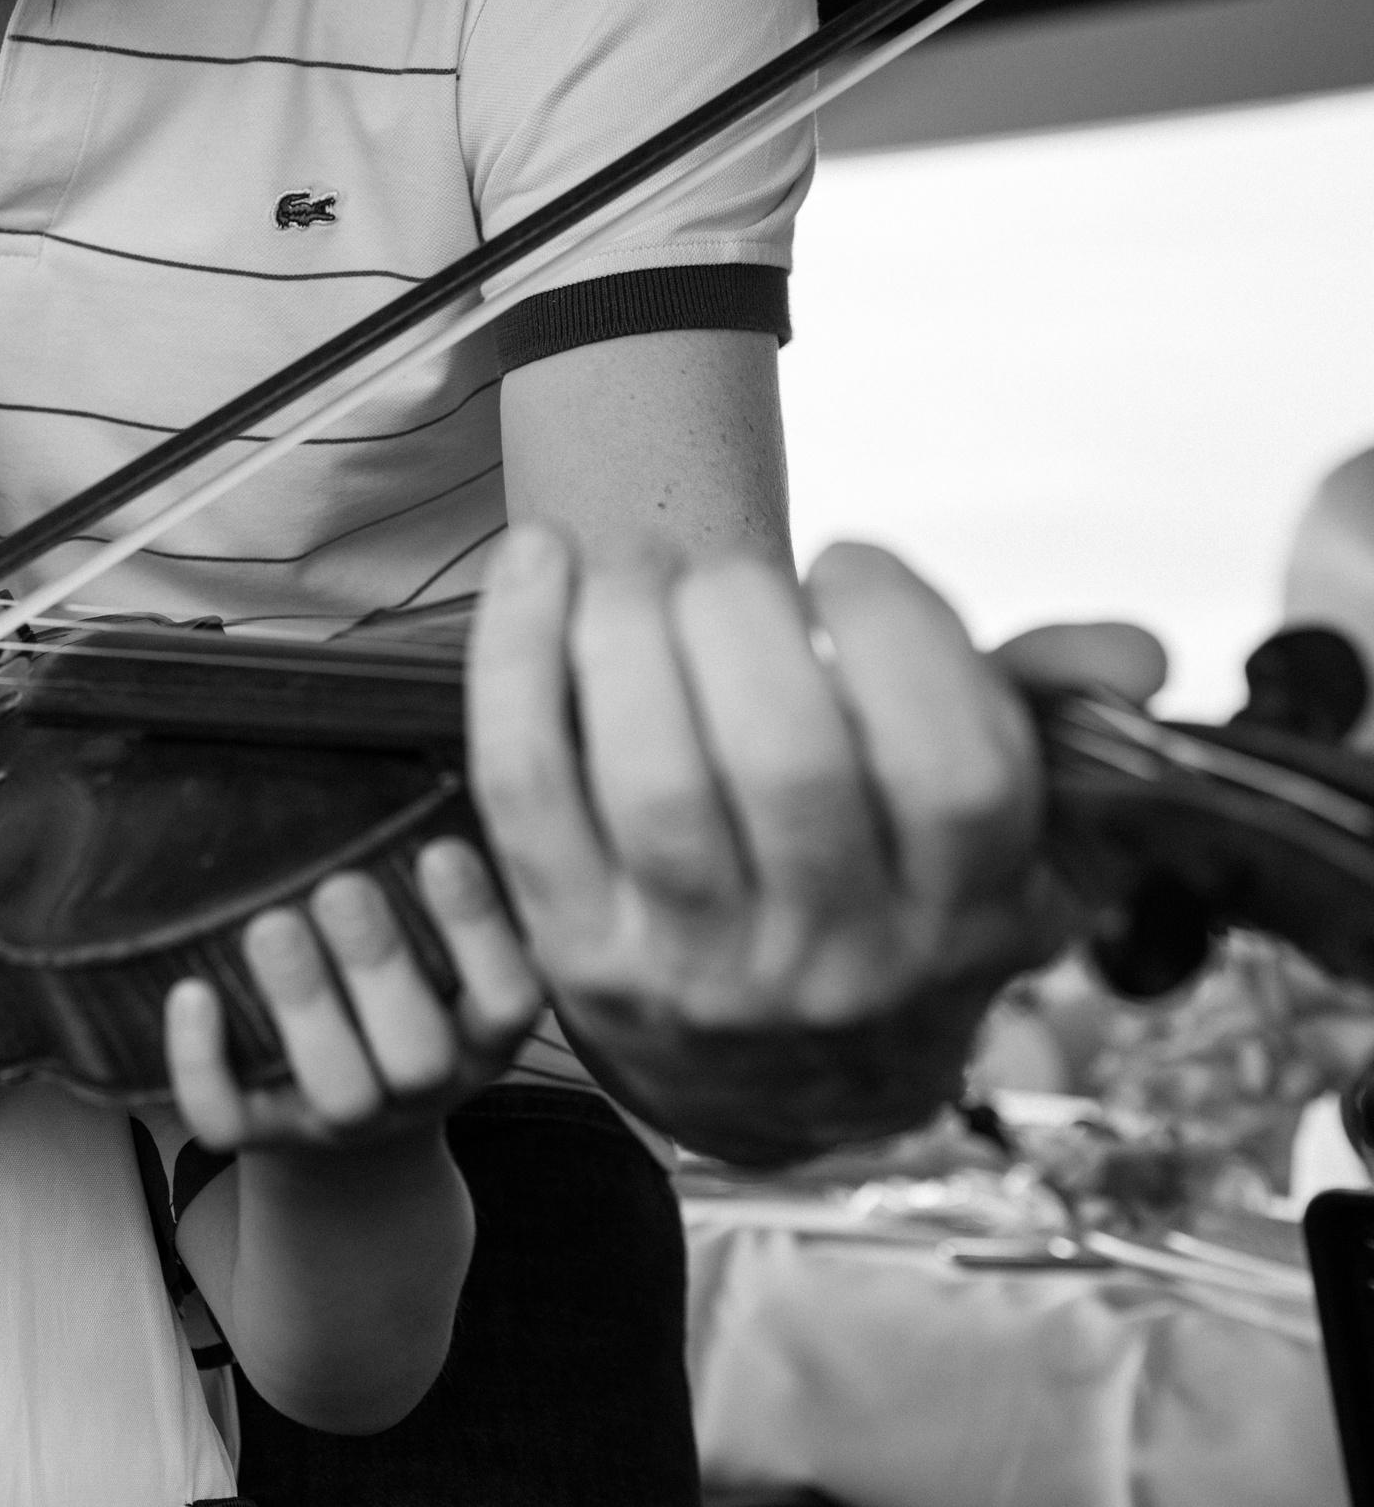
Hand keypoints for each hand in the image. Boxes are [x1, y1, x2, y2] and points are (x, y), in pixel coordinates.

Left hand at [165, 838, 542, 1152]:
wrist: (357, 1129)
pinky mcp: (267, 1134)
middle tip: (341, 887)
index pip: (509, 995)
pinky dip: (202, 1064)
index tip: (441, 850)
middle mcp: (425, 1080)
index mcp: (483, 1028)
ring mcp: (346, 1119)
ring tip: (271, 926)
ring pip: (337, 1090)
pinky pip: (232, 1121)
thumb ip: (442, 874)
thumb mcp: (449, 943)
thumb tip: (429, 751)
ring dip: (303, 1006)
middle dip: (379, 966)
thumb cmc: (404, 992)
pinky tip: (190, 994)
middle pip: (419, 1053)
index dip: (481, 931)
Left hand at [464, 524, 1075, 1164]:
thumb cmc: (885, 895)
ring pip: (651, 781)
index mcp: (959, 921)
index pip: (956, 774)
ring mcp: (689, 966)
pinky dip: (515, 662)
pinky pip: (525, 786)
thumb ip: (1051, 724)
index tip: (850, 559)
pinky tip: (539, 561)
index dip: (903, 633)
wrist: (767, 1082)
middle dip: (750, 621)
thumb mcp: (1001, 838)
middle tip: (729, 571)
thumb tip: (1127, 652)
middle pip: (789, 766)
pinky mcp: (568, 949)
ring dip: (630, 634)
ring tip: (634, 567)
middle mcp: (828, 959)